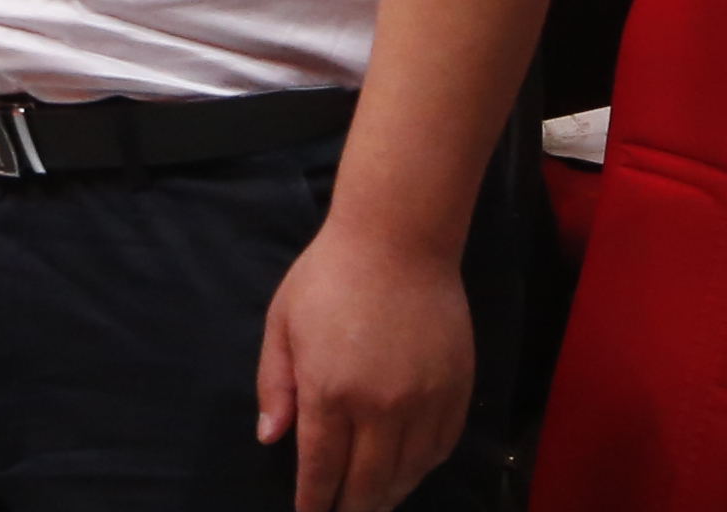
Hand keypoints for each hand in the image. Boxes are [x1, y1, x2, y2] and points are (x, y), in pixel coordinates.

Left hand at [257, 219, 474, 511]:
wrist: (398, 240)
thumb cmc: (329, 276)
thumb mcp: (282, 323)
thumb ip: (276, 385)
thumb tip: (271, 437)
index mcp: (329, 391)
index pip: (321, 469)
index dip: (315, 501)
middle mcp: (379, 407)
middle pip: (368, 484)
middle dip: (352, 509)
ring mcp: (423, 402)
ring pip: (408, 473)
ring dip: (388, 494)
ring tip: (373, 501)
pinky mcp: (455, 392)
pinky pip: (440, 448)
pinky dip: (422, 467)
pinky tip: (408, 470)